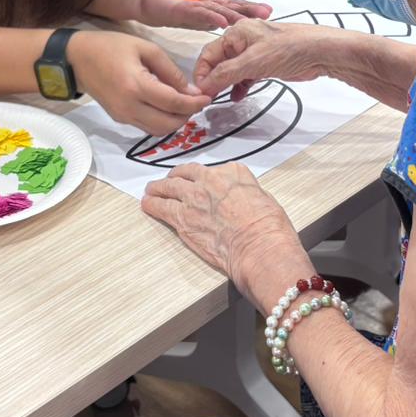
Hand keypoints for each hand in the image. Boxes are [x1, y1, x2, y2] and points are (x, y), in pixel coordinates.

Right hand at [67, 30, 209, 134]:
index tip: (207, 97)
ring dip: (175, 121)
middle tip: (196, 101)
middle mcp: (129, 107)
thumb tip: (191, 91)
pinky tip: (167, 105)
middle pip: (168, 124)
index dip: (194, 103)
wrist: (76, 59)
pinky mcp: (120, 119)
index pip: (173, 103)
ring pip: (158, 130)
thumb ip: (170, 71)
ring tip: (183, 104)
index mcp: (136, 86)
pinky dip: (162, 121)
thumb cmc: (110, 47)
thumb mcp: (145, 48)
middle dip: (187, 115)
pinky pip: (147, 127)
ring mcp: (123, 116)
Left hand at [137, 0, 272, 30]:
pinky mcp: (183, 12)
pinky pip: (197, 14)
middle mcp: (211, 13)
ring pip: (216, 15)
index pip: (238, 6)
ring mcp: (197, 14)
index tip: (269, 10)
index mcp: (219, 6)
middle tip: (263, 16)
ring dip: (230, 18)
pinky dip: (208, 17)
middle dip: (246, 15)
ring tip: (244, 20)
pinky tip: (219, 21)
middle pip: (230, 13)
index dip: (253, 8)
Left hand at [142, 163, 310, 309]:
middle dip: (175, 177)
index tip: (197, 180)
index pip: (211, 169)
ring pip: (168, 188)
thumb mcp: (263, 198)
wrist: (259, 247)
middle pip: (185, 174)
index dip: (201, 176)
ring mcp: (193, 198)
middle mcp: (210, 180)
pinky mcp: (182, 218)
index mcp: (233, 172)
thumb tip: (238, 200)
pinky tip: (147, 204)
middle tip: (168, 181)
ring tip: (151, 190)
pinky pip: (161, 207)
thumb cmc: (268, 229)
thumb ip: (244, 193)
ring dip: (158, 188)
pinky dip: (152, 205)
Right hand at [193, 19, 339, 100]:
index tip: (199, 91)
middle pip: (219, 62)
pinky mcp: (265, 64)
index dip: (202, 73)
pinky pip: (245, 75)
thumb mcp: (253, 62)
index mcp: (236, 33)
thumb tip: (205, 85)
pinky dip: (240, 86)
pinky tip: (238, 96)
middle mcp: (243, 40)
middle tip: (208, 98)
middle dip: (212, 80)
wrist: (320, 52)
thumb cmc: (291, 47)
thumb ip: (226, 74)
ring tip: (220, 99)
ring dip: (225, 84)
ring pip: (231, 70)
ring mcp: (255, 52)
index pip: (209, 54)